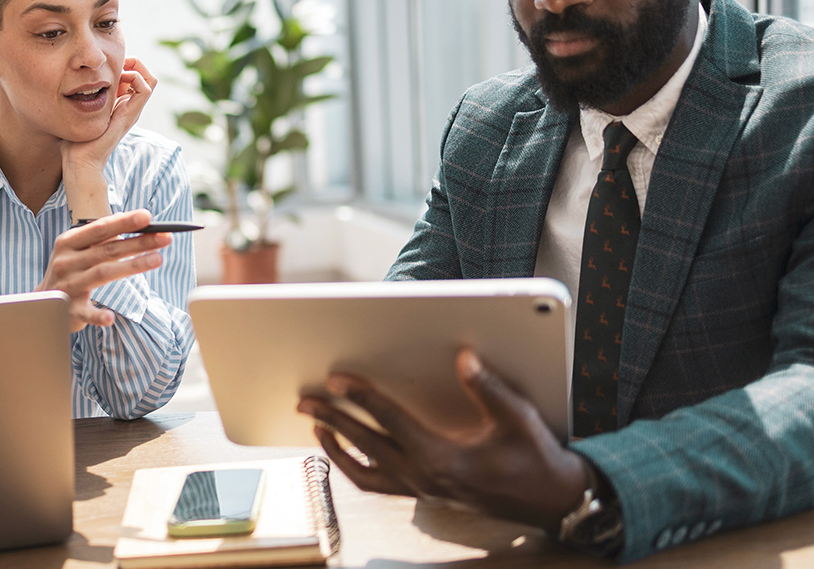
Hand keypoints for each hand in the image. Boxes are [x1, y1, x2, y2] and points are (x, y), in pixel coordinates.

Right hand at [37, 209, 169, 332]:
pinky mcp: (69, 311)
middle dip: (138, 242)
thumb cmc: (68, 273)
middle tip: (165, 238)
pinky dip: (98, 315)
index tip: (148, 216)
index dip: (124, 221)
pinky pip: (86, 313)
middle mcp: (66, 262)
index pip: (100, 228)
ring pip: (103, 274)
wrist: (40, 305)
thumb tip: (132, 223)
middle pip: (107, 250)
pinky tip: (111, 317)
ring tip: (157, 259)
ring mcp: (67, 286)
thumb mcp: (77, 251)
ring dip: (132, 266)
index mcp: (68, 242)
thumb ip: (101, 240)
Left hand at [61, 56, 156, 176]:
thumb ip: (78, 100)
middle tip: (113, 63)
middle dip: (131, 63)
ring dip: (135, 67)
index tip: (105, 64)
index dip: (123, 64)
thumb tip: (66, 85)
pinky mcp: (131, 114)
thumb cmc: (74, 141)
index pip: (133, 76)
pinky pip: (146, 88)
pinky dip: (135, 76)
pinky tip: (117, 79)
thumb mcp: (77, 112)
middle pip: (145, 76)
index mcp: (118, 105)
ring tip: (117, 70)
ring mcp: (132, 111)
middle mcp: (129, 107)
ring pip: (150, 79)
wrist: (80, 160)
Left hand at [297, 349, 589, 528]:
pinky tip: (344, 449)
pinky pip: (377, 484)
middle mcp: (424, 478)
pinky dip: (354, 466)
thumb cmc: (535, 458)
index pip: (391, 421)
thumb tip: (463, 358)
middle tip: (306, 398)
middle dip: (333, 418)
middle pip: (366, 445)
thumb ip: (488, 387)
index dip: (362, 397)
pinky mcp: (424, 493)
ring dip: (336, 447)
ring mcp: (421, 490)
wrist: (550, 500)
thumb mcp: (517, 418)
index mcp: (442, 458)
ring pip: (364, 472)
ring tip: (317, 425)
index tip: (338, 378)